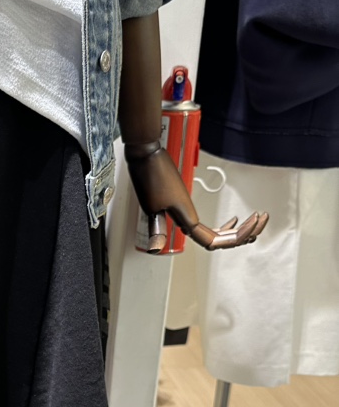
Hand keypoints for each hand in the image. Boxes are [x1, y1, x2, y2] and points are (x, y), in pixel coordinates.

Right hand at [125, 143, 268, 252]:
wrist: (145, 156)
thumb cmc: (155, 174)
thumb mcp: (166, 202)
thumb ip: (160, 228)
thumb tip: (154, 250)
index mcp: (183, 223)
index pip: (213, 241)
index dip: (236, 237)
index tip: (254, 224)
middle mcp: (184, 223)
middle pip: (218, 240)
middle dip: (243, 232)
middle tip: (261, 219)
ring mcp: (183, 216)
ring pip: (216, 233)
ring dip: (237, 230)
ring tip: (253, 220)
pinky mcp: (182, 208)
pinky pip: (208, 225)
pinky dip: (225, 225)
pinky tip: (234, 219)